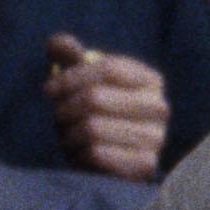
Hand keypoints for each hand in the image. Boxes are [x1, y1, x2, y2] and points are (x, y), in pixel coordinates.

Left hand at [41, 36, 168, 181]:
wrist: (113, 159)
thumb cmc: (94, 112)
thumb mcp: (82, 80)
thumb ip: (70, 56)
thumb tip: (58, 44)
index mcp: (150, 80)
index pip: (108, 68)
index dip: (70, 78)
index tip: (49, 90)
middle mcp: (160, 107)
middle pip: (96, 97)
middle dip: (66, 108)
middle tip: (60, 118)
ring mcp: (156, 138)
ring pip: (92, 128)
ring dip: (69, 134)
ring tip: (70, 137)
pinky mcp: (145, 165)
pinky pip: (97, 154)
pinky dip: (79, 155)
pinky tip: (82, 154)